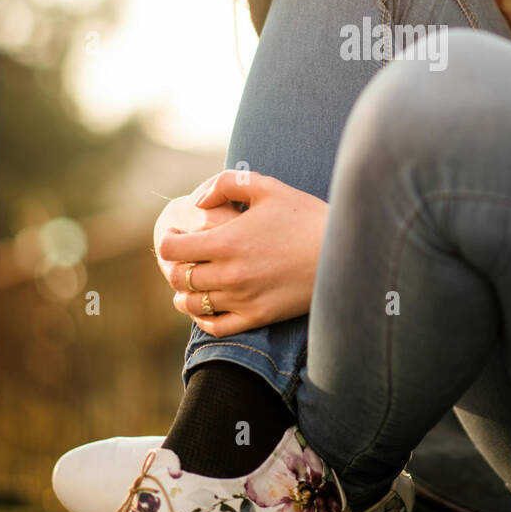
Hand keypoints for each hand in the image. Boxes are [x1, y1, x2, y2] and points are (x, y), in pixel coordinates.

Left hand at [156, 170, 328, 336]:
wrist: (343, 253)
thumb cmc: (306, 216)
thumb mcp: (267, 187)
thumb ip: (226, 184)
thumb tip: (198, 202)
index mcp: (226, 242)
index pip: (173, 249)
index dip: (168, 241)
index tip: (174, 237)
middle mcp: (229, 274)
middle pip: (179, 278)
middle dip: (174, 267)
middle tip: (183, 260)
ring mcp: (242, 299)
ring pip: (192, 304)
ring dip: (183, 294)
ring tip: (189, 285)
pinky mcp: (257, 317)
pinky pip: (216, 326)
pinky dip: (203, 318)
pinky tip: (206, 307)